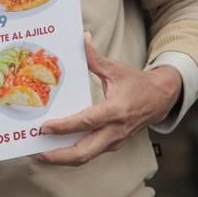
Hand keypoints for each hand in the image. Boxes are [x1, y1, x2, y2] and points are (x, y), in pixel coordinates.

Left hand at [38, 33, 182, 165]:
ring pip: (86, 157)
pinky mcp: (112, 145)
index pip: (86, 122)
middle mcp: (114, 130)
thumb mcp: (116, 69)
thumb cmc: (137, 83)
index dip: (64, 127)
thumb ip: (95, 58)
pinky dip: (72, 154)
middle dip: (59, 156)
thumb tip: (82, 38)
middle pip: (84, 152)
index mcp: (115, 110)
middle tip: (37, 152)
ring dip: (63, 158)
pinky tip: (57, 149)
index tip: (44, 128)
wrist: (160, 99)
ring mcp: (114, 141)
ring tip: (41, 154)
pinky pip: (90, 153)